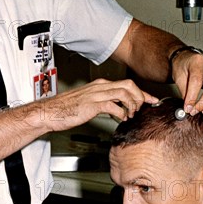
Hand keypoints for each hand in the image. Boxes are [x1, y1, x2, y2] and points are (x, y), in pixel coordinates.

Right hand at [35, 78, 158, 131]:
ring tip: (131, 115)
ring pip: (124, 93)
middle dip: (140, 96)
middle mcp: (100, 86)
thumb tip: (119, 108)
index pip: (127, 84)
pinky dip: (121, 112)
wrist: (50, 112)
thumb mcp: (90, 102)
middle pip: (129, 85)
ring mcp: (96, 94)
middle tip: (143, 108)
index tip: (151, 100)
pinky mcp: (92, 104)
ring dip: (132, 105)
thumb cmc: (67, 109)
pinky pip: (113, 105)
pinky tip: (121, 119)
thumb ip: (105, 102)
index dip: (142, 92)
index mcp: (101, 85)